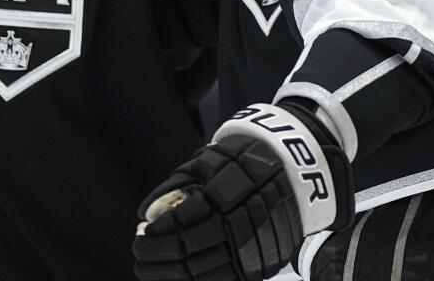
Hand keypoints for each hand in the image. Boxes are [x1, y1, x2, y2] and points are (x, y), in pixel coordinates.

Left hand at [133, 102, 352, 280]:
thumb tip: (144, 213)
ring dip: (171, 275)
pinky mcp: (259, 265)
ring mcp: (250, 249)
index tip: (140, 236)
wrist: (294, 172)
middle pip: (186, 252)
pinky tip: (180, 278)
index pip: (179, 225)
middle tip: (139, 257)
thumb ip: (175, 186)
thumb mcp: (207, 163)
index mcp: (222, 199)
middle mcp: (236, 226)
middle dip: (156, 258)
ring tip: (151, 271)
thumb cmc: (243, 163)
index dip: (154, 235)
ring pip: (202, 273)